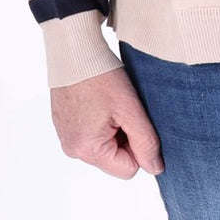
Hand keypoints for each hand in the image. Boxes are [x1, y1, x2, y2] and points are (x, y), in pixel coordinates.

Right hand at [50, 65, 164, 179]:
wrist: (74, 49)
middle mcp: (72, 150)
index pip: (128, 169)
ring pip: (103, 145)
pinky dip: (99, 120)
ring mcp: (65, 137)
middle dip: (124, 136)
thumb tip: (156, 169)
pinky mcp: (63, 124)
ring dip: (112, 127)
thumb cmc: (100, 75)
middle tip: (122, 107)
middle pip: (114, 158)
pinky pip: (89, 132)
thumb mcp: (130, 108)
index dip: (138, 146)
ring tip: (109, 102)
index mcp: (87, 150)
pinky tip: (99, 100)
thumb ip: (145, 142)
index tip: (134, 119)